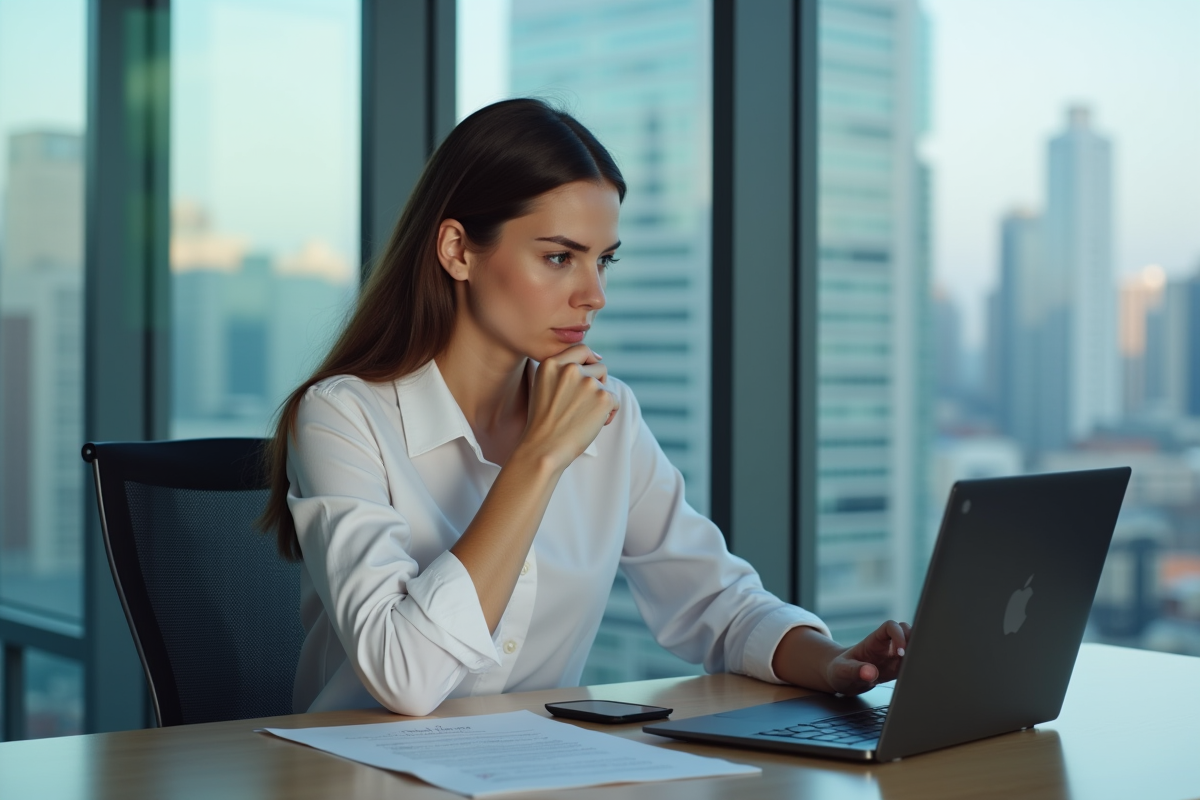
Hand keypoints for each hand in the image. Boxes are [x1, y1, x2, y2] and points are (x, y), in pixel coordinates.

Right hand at [517, 345, 618, 471]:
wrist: (545, 448)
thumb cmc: (544, 422)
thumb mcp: (543, 387)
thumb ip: (563, 371)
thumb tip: (596, 360)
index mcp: (552, 363)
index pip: (581, 349)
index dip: (591, 359)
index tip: (593, 370)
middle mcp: (570, 368)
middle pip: (599, 366)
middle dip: (598, 382)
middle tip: (588, 403)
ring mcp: (587, 382)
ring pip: (606, 384)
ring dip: (603, 397)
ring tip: (588, 416)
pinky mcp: (602, 397)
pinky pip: (615, 400)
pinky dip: (609, 413)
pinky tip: (595, 424)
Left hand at [825, 620, 910, 694]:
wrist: (841, 679)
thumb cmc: (839, 670)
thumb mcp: (842, 671)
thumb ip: (855, 670)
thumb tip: (870, 673)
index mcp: (873, 641)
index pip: (891, 626)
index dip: (899, 635)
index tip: (900, 652)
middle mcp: (885, 646)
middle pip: (906, 631)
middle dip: (913, 641)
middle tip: (909, 659)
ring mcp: (892, 657)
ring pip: (912, 645)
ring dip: (916, 654)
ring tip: (910, 668)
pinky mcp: (897, 669)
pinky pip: (911, 663)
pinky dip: (914, 667)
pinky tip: (910, 676)